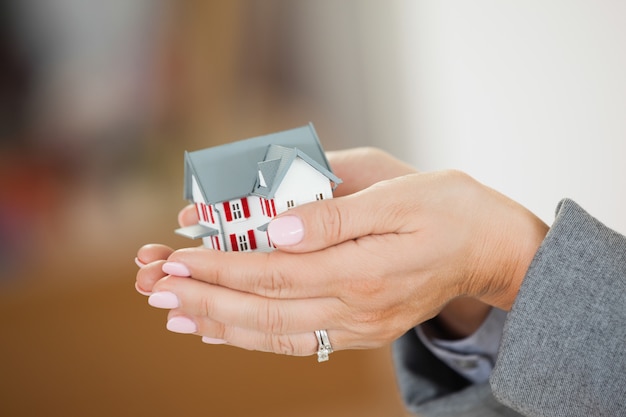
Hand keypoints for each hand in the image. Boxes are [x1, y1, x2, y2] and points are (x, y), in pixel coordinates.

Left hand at [135, 148, 547, 356]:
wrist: (492, 249)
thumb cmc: (451, 210)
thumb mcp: (400, 194)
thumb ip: (337, 214)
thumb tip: (277, 225)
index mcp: (363, 270)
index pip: (272, 271)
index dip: (218, 266)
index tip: (175, 258)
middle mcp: (357, 309)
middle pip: (263, 309)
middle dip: (204, 299)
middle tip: (155, 290)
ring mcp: (360, 326)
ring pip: (275, 333)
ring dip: (219, 324)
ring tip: (175, 314)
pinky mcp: (362, 330)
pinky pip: (297, 340)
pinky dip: (253, 337)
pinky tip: (223, 332)